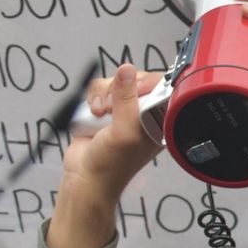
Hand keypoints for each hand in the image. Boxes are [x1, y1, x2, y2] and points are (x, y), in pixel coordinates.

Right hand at [47, 64, 163, 247]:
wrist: (85, 176)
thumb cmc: (112, 163)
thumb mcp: (125, 132)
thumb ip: (127, 100)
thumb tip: (127, 70)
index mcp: (159, 120)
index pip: (162, 87)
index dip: (147, 82)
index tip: (134, 89)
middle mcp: (143, 113)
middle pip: (135, 79)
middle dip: (118, 89)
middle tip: (111, 107)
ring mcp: (123, 110)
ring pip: (114, 82)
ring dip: (102, 95)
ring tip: (99, 114)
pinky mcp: (104, 109)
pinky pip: (99, 89)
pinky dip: (93, 97)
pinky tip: (92, 113)